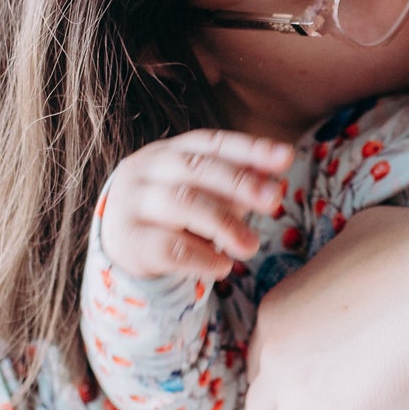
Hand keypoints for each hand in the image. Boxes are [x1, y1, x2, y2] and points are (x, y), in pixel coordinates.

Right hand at [99, 129, 292, 279]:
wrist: (122, 247)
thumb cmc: (173, 216)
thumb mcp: (202, 195)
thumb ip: (235, 184)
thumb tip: (278, 171)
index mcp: (169, 151)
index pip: (212, 142)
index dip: (250, 148)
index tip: (286, 156)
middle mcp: (146, 169)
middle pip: (197, 168)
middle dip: (240, 183)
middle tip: (275, 200)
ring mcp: (132, 202)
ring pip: (183, 204)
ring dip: (225, 224)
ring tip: (252, 247)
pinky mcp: (128, 240)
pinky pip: (169, 247)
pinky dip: (202, 257)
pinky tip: (223, 266)